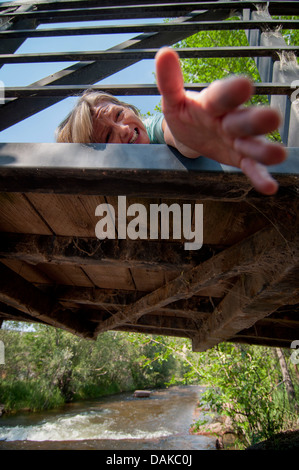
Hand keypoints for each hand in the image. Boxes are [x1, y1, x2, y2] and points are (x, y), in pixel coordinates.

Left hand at [155, 47, 286, 194]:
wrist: (189, 133)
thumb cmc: (185, 113)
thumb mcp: (173, 100)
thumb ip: (169, 82)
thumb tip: (164, 53)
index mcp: (213, 103)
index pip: (222, 96)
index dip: (231, 91)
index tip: (244, 85)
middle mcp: (229, 119)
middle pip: (243, 119)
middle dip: (255, 119)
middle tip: (272, 117)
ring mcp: (236, 139)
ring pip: (252, 144)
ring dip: (264, 149)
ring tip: (278, 155)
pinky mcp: (238, 158)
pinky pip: (249, 167)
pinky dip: (259, 176)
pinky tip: (269, 187)